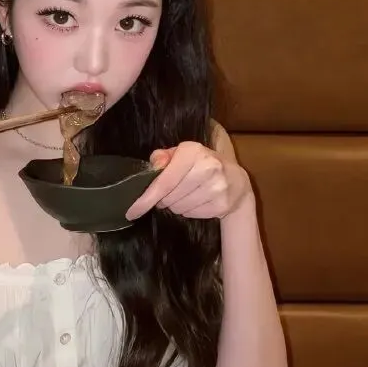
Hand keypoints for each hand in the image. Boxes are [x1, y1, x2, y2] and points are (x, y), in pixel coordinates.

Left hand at [125, 141, 251, 220]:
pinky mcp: (223, 205)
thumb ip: (162, 157)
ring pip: (179, 208)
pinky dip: (188, 211)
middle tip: (170, 193)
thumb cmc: (200, 163)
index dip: (146, 198)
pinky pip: (191, 214)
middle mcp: (207, 168)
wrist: (236, 179)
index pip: (164, 181)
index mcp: (193, 151)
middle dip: (163, 199)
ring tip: (185, 194)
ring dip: (176, 205)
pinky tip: (196, 200)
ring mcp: (217, 188)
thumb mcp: (181, 153)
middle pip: (169, 198)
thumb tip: (154, 166)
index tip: (131, 211)